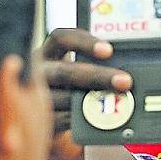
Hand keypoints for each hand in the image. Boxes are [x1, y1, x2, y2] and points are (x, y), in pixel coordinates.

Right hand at [40, 29, 132, 159]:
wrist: (44, 118)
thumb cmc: (67, 87)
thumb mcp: (74, 71)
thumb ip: (92, 66)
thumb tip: (124, 72)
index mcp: (49, 54)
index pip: (60, 39)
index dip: (83, 42)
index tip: (108, 50)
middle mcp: (38, 72)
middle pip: (65, 72)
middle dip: (97, 76)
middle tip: (125, 81)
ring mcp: (36, 97)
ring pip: (62, 98)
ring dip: (91, 102)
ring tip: (118, 104)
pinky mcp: (40, 120)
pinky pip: (60, 119)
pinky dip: (81, 119)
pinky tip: (99, 120)